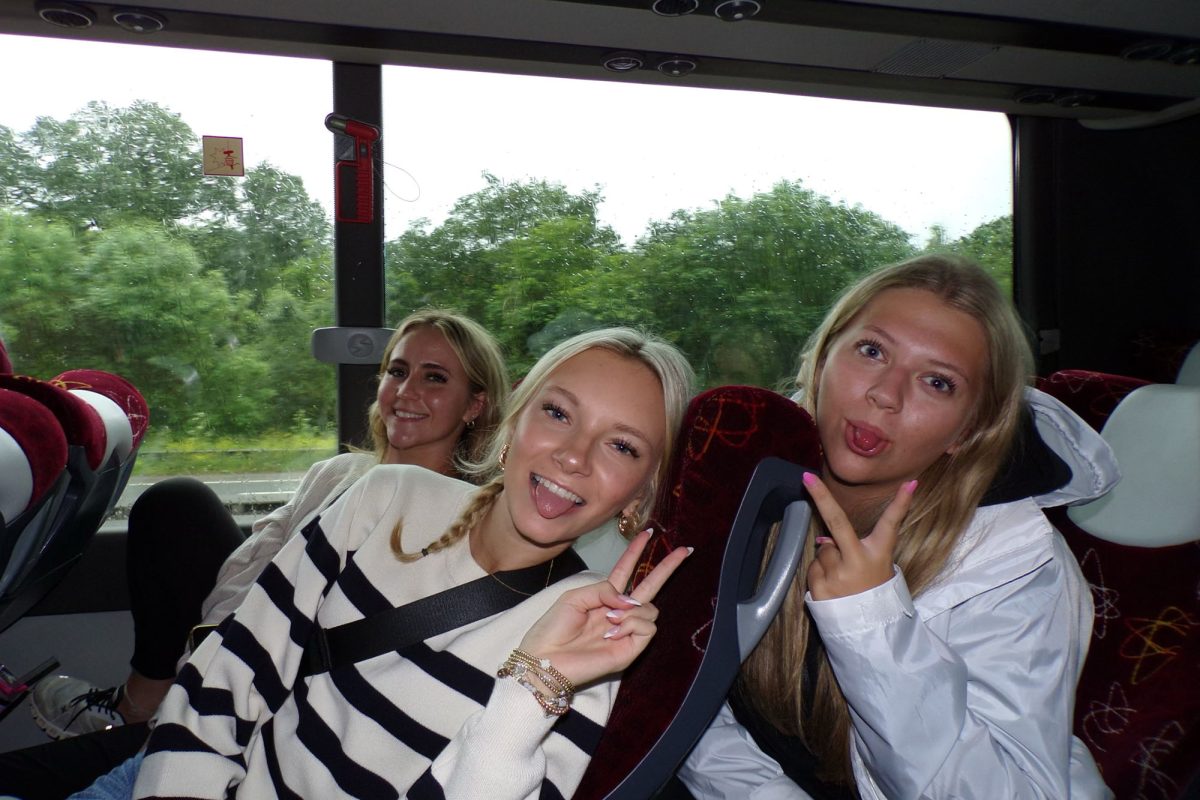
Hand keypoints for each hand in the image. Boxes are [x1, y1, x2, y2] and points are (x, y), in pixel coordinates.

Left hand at [517, 529, 691, 687]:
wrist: (545, 659)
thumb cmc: (552, 628)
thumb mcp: (575, 597)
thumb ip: (603, 589)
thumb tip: (629, 600)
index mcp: (604, 597)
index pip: (626, 570)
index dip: (636, 551)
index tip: (647, 533)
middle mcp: (619, 613)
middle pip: (651, 586)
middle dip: (667, 567)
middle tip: (685, 550)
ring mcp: (627, 632)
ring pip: (651, 609)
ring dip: (632, 610)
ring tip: (609, 620)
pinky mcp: (631, 650)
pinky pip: (647, 628)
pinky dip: (632, 625)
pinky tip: (613, 633)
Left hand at [805, 473, 915, 600]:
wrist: (869, 630)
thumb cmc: (872, 591)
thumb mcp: (875, 568)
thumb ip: (851, 549)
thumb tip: (822, 540)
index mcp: (878, 555)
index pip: (891, 524)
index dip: (900, 503)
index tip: (910, 483)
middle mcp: (857, 562)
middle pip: (837, 522)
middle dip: (820, 497)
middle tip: (806, 478)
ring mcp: (837, 575)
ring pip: (822, 550)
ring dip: (828, 559)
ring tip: (843, 578)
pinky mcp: (821, 589)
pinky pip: (812, 568)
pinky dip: (819, 573)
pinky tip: (833, 587)